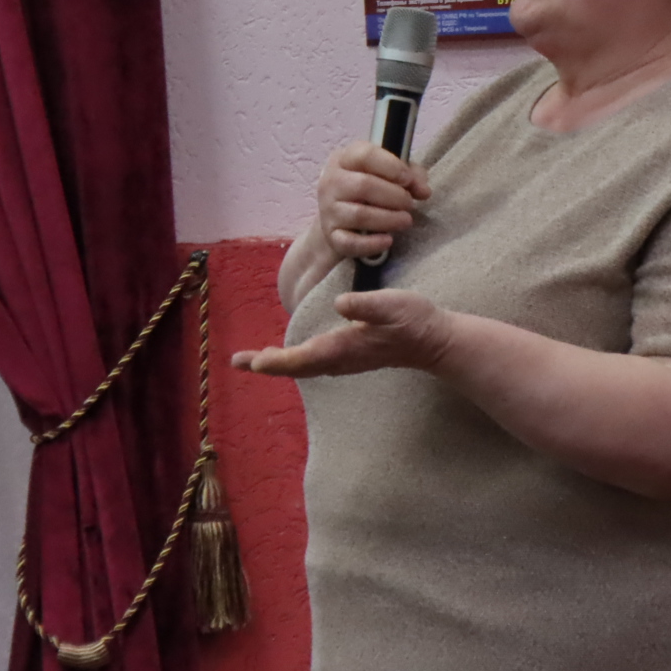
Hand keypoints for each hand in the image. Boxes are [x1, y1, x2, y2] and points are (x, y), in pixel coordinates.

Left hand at [232, 290, 451, 377]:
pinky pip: (313, 362)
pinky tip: (289, 354)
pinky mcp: (349, 356)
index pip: (302, 358)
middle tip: (237, 361)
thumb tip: (340, 304)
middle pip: (296, 365)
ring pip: (304, 365)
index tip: (253, 362)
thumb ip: (366, 305)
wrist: (433, 342)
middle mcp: (339, 358)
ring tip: (255, 359)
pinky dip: (295, 360)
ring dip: (278, 363)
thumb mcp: (393, 305)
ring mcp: (344, 360)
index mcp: (343, 347)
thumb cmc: (414, 321)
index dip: (276, 360)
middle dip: (266, 363)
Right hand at [314, 140, 431, 260]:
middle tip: (409, 203)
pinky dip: (372, 243)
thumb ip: (411, 175)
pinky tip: (388, 240)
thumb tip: (424, 190)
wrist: (340, 217)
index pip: (365, 155)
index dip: (391, 166)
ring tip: (406, 220)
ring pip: (359, 215)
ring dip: (389, 219)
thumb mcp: (390, 172)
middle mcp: (331, 181)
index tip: (408, 179)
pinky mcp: (331, 235)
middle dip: (394, 196)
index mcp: (345, 158)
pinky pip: (349, 242)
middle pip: (364, 185)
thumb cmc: (371, 188)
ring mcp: (328, 209)